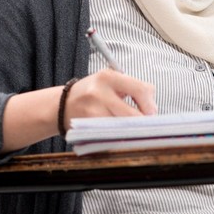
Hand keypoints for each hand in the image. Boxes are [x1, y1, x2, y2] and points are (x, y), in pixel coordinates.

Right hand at [1, 69, 157, 153]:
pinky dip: (118, 137)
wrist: (61, 105)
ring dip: (130, 131)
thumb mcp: (109, 82)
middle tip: (146, 126)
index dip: (150, 104)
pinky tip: (117, 135)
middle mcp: (99, 91)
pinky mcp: (87, 126)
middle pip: (132, 113)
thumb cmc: (92, 93)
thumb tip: (153, 109)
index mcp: (108, 76)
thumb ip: (132, 89)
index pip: (141, 89)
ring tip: (131, 130)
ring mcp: (92, 110)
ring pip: (122, 127)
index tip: (151, 112)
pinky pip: (110, 135)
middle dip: (142, 122)